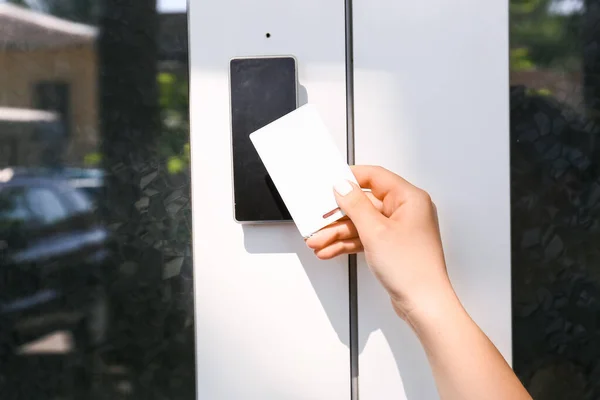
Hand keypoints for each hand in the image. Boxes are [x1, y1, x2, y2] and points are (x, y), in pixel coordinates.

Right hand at [306, 165, 452, 318]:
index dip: (351, 178)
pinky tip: (330, 249)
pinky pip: (365, 238)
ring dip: (338, 233)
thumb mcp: (375, 231)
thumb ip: (356, 205)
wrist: (423, 304)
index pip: (375, 177)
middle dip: (338, 216)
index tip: (331, 182)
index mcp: (410, 199)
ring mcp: (398, 230)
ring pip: (361, 224)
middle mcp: (406, 212)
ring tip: (318, 242)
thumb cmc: (413, 270)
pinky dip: (348, 244)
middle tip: (319, 220)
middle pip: (364, 204)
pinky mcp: (392, 246)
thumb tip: (343, 187)